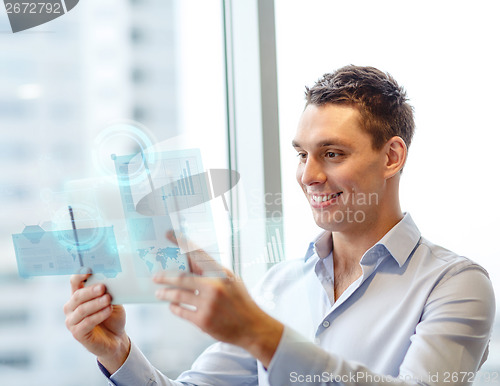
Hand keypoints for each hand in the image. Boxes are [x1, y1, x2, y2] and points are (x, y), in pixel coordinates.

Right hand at [63, 274, 129, 373]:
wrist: (116, 338)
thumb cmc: (112, 316)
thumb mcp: (112, 300)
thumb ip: (107, 291)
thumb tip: (110, 278)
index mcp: (78, 296)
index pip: (74, 282)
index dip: (79, 275)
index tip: (89, 269)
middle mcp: (71, 308)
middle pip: (77, 296)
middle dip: (90, 291)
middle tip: (103, 287)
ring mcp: (72, 322)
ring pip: (82, 310)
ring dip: (96, 303)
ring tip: (108, 299)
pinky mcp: (77, 334)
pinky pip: (87, 323)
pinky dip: (98, 315)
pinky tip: (108, 310)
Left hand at [154, 233, 283, 367]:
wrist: (253, 327)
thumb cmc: (241, 302)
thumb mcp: (232, 282)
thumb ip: (213, 274)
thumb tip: (191, 265)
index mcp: (221, 273)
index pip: (198, 253)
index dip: (182, 242)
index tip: (169, 234)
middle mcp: (214, 286)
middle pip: (181, 277)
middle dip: (165, 276)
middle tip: (155, 276)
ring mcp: (208, 304)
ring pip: (178, 295)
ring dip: (165, 293)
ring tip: (159, 292)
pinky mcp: (203, 320)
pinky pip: (181, 311)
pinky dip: (174, 307)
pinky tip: (172, 305)